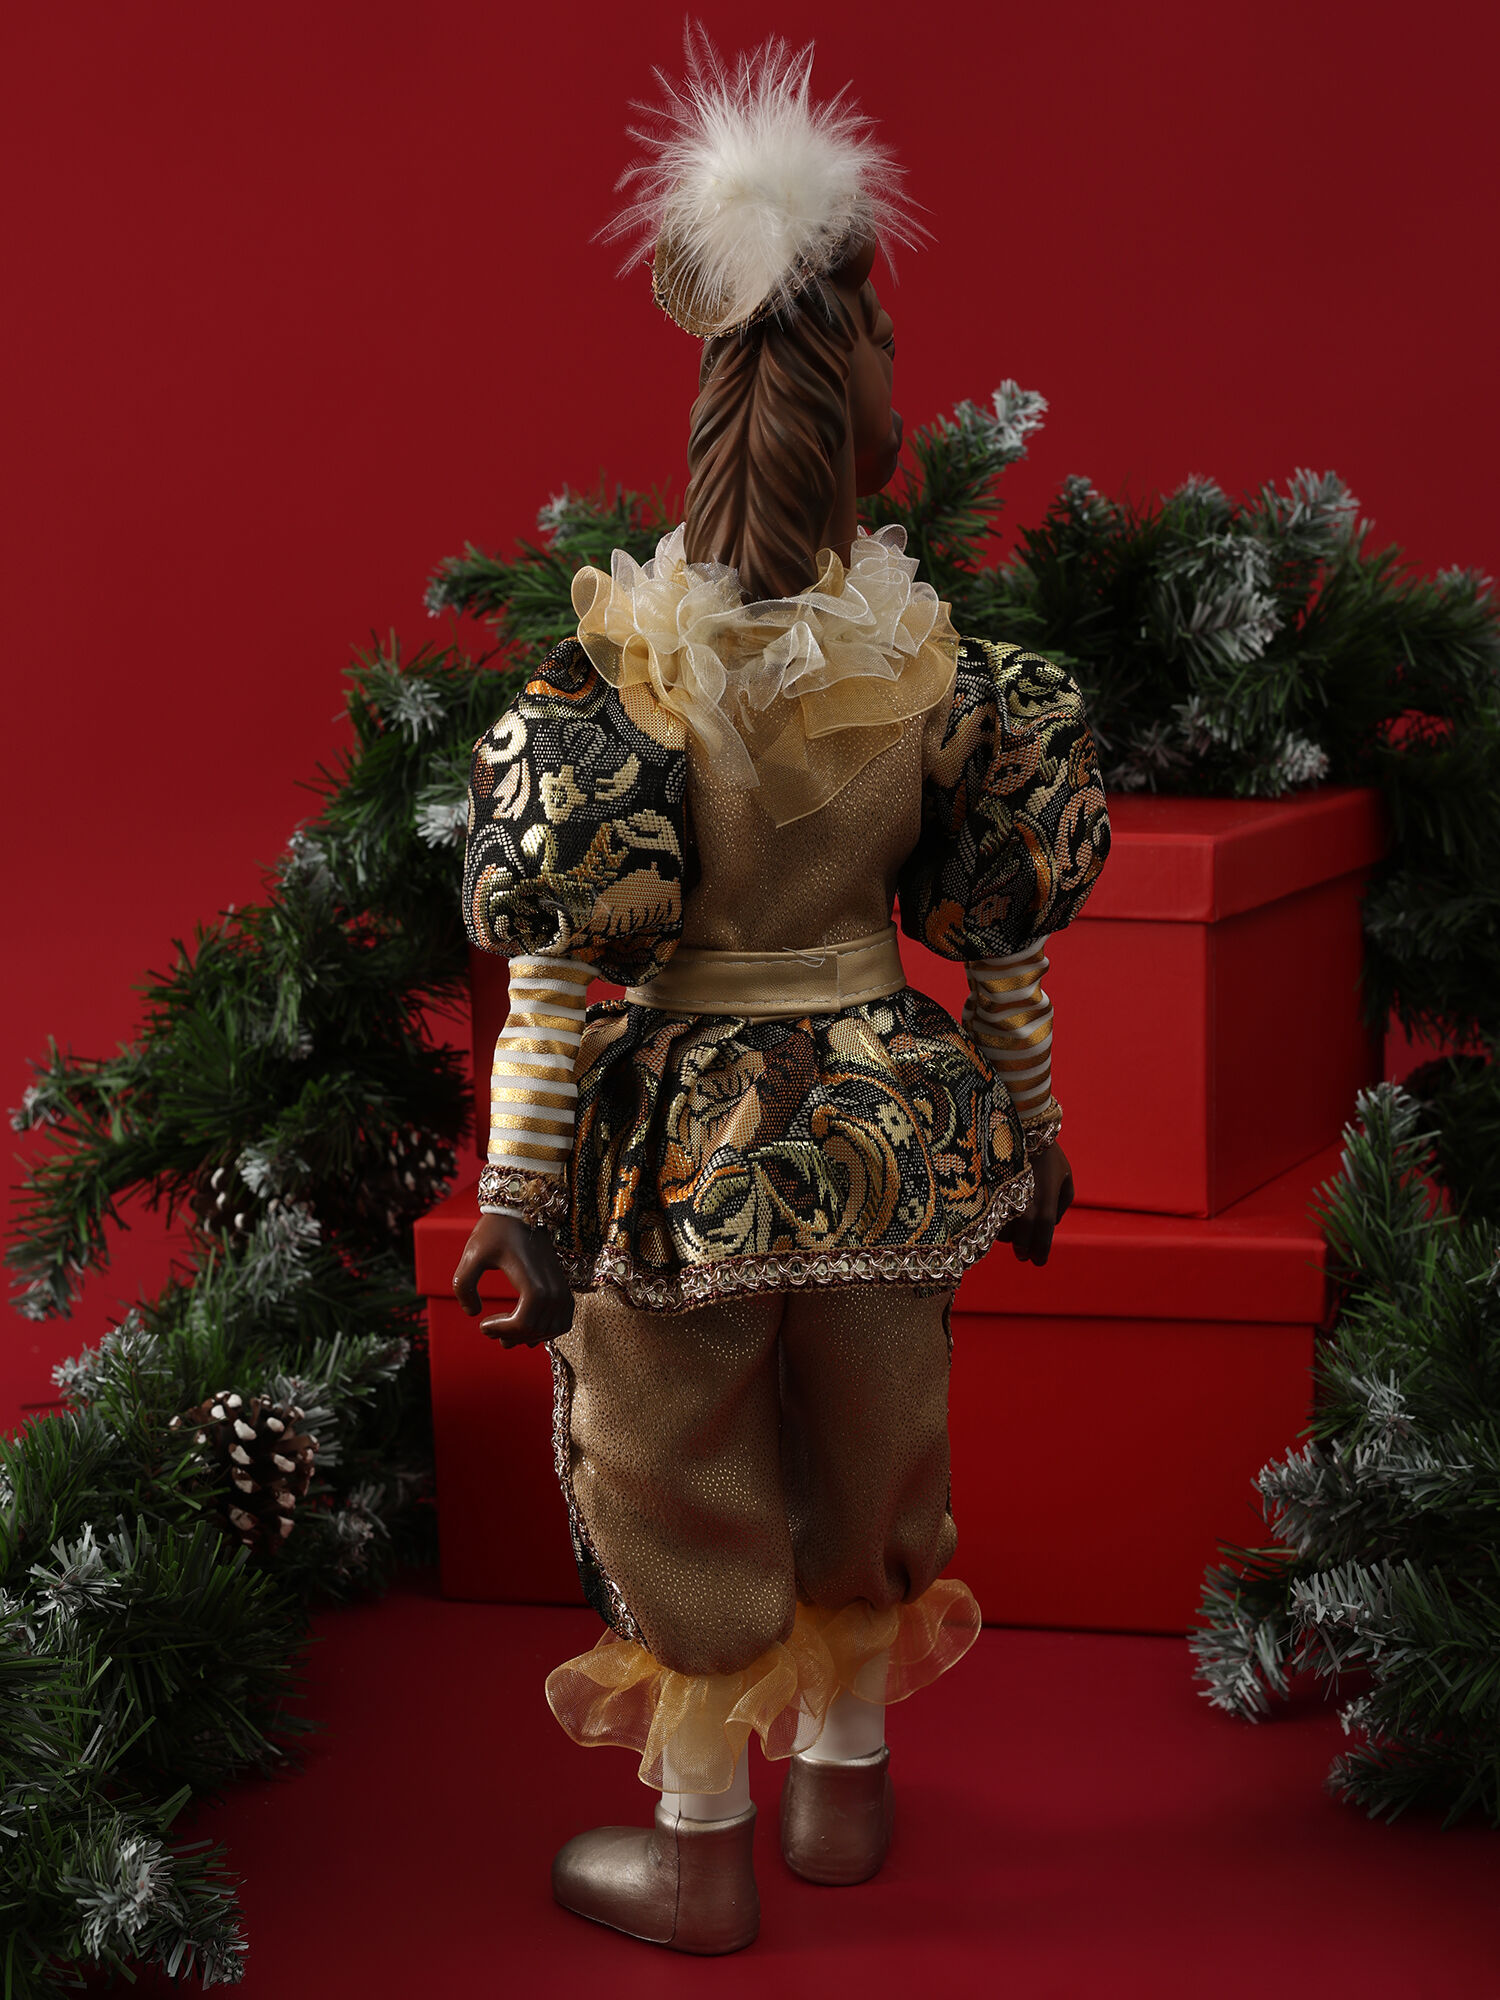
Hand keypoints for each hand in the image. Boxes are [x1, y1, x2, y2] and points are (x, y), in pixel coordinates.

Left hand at [451, 1211, 574, 1347]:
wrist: (522, 1212)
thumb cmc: (495, 1231)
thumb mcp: (472, 1254)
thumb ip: (463, 1285)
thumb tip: (472, 1313)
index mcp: (533, 1282)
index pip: (524, 1322)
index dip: (502, 1330)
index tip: (482, 1324)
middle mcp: (553, 1289)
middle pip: (536, 1329)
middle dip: (511, 1335)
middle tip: (488, 1330)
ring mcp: (562, 1289)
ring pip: (551, 1329)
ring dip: (528, 1336)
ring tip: (506, 1333)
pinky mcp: (563, 1288)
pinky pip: (562, 1321)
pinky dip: (546, 1330)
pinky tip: (527, 1328)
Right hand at [1001, 1142, 1074, 1266]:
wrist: (1022, 1127)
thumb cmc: (1048, 1153)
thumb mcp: (1065, 1176)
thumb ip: (1063, 1203)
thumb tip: (1053, 1223)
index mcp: (1046, 1202)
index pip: (1043, 1236)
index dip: (1041, 1252)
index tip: (1038, 1262)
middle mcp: (1025, 1205)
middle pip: (1020, 1241)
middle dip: (1023, 1250)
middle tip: (1024, 1255)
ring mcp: (1005, 1199)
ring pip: (1002, 1231)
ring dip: (1008, 1238)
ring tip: (1013, 1235)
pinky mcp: (990, 1193)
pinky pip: (990, 1217)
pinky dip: (996, 1224)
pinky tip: (1001, 1221)